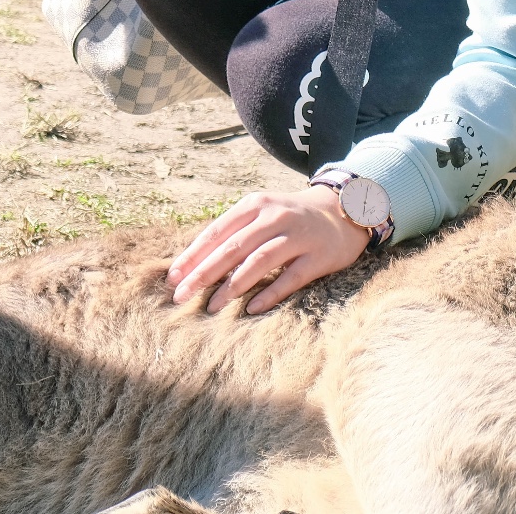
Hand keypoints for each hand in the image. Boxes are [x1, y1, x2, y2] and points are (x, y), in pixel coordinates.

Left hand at [169, 184, 367, 313]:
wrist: (343, 210)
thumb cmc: (289, 217)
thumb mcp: (260, 213)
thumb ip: (233, 233)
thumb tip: (194, 262)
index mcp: (254, 205)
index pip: (216, 233)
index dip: (192, 256)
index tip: (172, 278)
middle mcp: (274, 217)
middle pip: (232, 248)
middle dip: (203, 274)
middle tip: (181, 296)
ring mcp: (297, 236)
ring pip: (258, 262)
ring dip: (232, 287)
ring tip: (211, 307)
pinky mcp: (318, 257)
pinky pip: (290, 278)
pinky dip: (269, 294)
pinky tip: (250, 309)